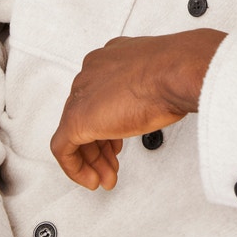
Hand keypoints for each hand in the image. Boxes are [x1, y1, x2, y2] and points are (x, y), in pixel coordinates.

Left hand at [51, 29, 226, 189]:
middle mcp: (91, 71)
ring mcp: (82, 93)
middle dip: (100, 144)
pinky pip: (62, 148)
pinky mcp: (76, 118)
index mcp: (108, 57)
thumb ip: (147, 86)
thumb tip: (154, 101)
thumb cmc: (175, 72)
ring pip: (73, 131)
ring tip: (106, 176)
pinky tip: (91, 179)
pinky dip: (75, 167)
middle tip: (112, 162)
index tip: (118, 140)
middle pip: (86, 112)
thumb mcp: (160, 75)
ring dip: (91, 159)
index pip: (98, 94)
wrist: (173, 72)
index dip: (108, 121)